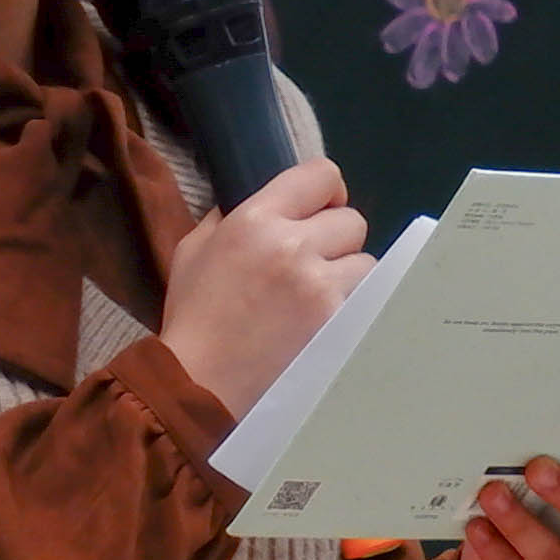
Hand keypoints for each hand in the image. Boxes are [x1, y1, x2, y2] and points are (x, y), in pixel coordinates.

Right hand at [158, 160, 377, 423]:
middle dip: (334, 240)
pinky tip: (324, 323)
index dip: (326, 192)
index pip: (322, 175)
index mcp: (256, 219)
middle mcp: (294, 244)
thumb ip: (230, 216)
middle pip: (352, 221)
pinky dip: (350, 308)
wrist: (200, 384)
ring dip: (347, 276)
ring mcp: (320, 286)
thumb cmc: (193, 316)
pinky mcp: (338, 322)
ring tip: (317, 299)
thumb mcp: (194, 249)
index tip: (318, 213)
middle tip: (312, 265)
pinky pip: (366, 300)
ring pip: (366, 262)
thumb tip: (269, 203)